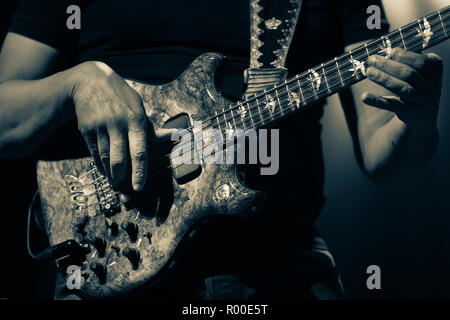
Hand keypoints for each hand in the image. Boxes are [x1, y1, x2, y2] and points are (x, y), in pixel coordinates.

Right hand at [71, 61, 156, 190]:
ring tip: (115, 181)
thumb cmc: (121, 97)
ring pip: (105, 158)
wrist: (89, 81)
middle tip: (123, 187)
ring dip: (110, 173)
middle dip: (122, 177)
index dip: (140, 171)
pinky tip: (104, 169)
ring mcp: (100, 126)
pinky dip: (99, 164)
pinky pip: (94, 152)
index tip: (140, 186)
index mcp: (136, 119)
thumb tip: (175, 138)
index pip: (140, 151)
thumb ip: (151, 129)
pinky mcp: (86, 129)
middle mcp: (118, 124)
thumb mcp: (138, 108)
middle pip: (120, 159)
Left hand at [364, 48, 442, 129]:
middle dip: (388, 65)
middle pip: (408, 74)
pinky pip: (392, 106)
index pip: (421, 62)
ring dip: (383, 79)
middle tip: (371, 59)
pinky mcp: (410, 113)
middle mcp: (432, 85)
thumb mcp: (419, 71)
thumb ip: (406, 60)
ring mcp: (422, 100)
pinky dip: (377, 101)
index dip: (405, 56)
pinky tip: (364, 97)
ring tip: (369, 72)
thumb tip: (385, 51)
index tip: (390, 52)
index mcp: (435, 70)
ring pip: (401, 89)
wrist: (423, 115)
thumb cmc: (417, 84)